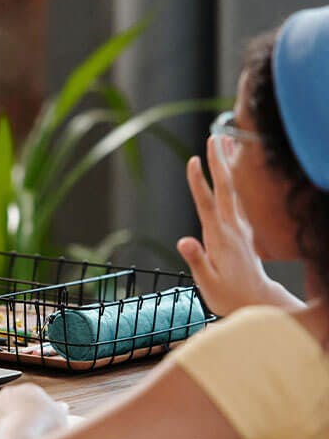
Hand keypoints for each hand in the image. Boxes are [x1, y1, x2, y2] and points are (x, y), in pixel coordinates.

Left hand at [0, 383, 68, 438]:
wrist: (22, 437)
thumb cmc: (43, 428)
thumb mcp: (61, 418)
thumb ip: (59, 412)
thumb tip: (61, 408)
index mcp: (29, 390)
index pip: (31, 400)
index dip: (34, 415)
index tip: (36, 426)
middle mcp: (9, 393)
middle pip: (11, 404)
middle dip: (14, 415)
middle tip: (21, 431)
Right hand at [177, 137, 294, 315]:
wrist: (256, 302)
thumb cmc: (228, 295)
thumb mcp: (207, 283)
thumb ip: (197, 260)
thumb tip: (184, 241)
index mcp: (220, 237)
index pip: (207, 204)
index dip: (199, 182)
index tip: (192, 160)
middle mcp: (232, 227)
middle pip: (226, 188)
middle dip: (219, 162)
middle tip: (214, 136)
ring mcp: (240, 226)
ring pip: (234, 188)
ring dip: (229, 164)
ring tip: (225, 139)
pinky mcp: (242, 228)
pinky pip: (238, 196)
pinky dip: (233, 178)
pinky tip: (231, 168)